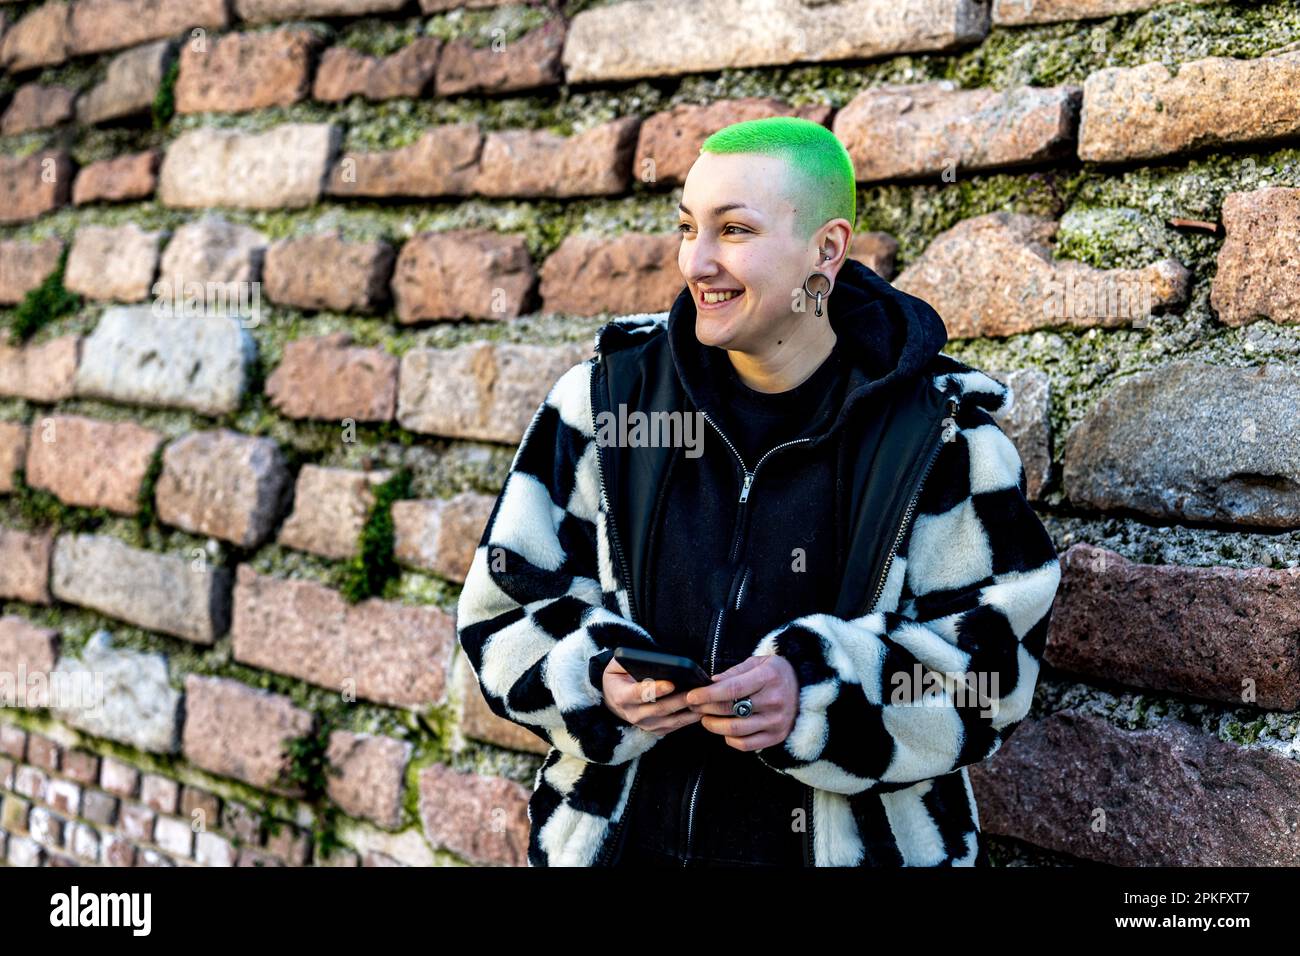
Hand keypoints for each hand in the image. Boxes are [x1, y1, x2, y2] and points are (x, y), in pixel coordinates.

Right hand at [601, 657, 703, 736]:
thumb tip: (645, 656)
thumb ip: (627, 659)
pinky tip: (702, 709)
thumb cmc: (619, 677)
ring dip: (688, 711)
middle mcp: (633, 714)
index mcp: (621, 696)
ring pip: (670, 720)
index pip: (638, 694)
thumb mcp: (616, 665)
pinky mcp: (657, 730)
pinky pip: (675, 726)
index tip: (671, 683)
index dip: (655, 689)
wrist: (614, 699)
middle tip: (695, 692)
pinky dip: (689, 718)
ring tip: (704, 701)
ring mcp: (645, 725)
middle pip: (659, 708)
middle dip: (679, 700)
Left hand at [683, 655, 797, 751]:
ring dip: (713, 725)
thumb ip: (734, 673)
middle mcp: (774, 701)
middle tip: (693, 706)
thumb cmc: (776, 673)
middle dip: (705, 709)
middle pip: (730, 710)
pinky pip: (746, 744)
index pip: (732, 689)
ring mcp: (776, 721)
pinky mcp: (777, 737)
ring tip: (705, 718)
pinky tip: (724, 730)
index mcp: (769, 677)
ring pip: (735, 730)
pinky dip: (729, 739)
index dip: (708, 694)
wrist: (806, 689)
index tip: (692, 696)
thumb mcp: (758, 663)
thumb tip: (710, 683)